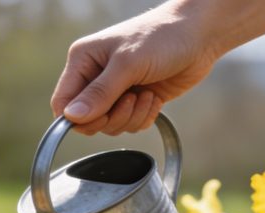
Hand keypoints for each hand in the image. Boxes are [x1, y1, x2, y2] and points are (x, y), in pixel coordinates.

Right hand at [51, 5, 219, 135]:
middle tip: (130, 100)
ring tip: (146, 95)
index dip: (78, 118)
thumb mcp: (128, 64)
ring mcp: (116, 90)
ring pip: (110, 126)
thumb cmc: (162, 37)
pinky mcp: (135, 101)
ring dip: (131, 117)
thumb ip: (99, 93)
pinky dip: (143, 117)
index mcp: (83, 61)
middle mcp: (95, 77)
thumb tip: (72, 117)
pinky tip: (154, 98)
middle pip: (87, 120)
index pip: (63, 103)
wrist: (200, 35)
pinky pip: (129, 125)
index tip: (101, 115)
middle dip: (112, 118)